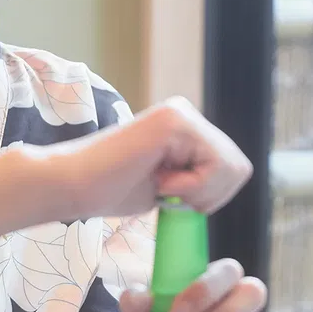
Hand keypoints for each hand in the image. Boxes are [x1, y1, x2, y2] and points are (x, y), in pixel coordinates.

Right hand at [39, 98, 252, 220]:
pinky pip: (212, 166)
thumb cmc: (112, 191)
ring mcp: (181, 114)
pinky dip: (187, 186)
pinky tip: (156, 178)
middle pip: (239, 168)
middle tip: (165, 192)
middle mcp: (187, 114)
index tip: (172, 197)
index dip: (211, 195)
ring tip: (158, 183)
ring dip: (196, 191)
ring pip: (230, 167)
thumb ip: (198, 175)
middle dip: (208, 195)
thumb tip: (235, 175)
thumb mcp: (170, 185)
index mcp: (187, 128)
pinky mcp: (175, 121)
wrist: (73, 186)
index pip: (233, 169)